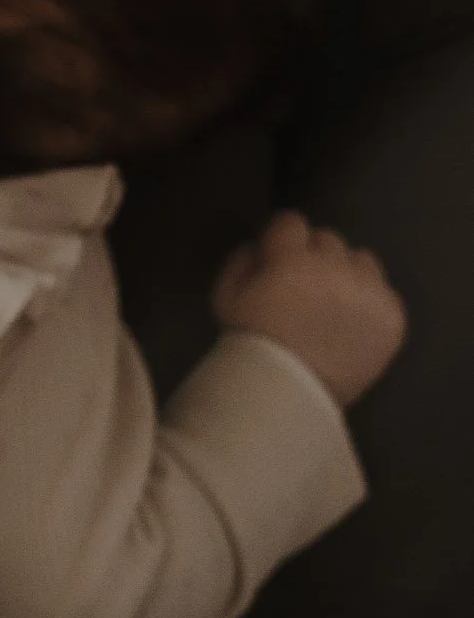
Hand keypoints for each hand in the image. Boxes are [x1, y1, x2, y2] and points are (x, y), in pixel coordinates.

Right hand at [212, 211, 406, 406]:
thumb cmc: (251, 346)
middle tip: (303, 288)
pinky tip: (351, 325)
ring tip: (332, 304)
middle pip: (328, 239)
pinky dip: (369, 303)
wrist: (288, 395)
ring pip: (361, 260)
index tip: (277, 259)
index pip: (291, 222)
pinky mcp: (392, 316)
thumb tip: (262, 245)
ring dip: (346, 274)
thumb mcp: (225, 298)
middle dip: (314, 257)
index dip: (281, 240)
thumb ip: (241, 260)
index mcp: (291, 260)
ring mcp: (369, 293)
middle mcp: (335, 269)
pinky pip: (384, 292)